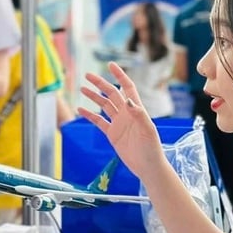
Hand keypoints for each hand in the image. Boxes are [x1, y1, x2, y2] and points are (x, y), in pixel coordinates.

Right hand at [78, 62, 168, 178]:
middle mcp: (127, 114)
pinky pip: (99, 122)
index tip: (110, 65)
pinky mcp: (112, 134)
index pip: (127, 87)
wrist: (148, 167)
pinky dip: (89, 115)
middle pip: (111, 94)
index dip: (119, 75)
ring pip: (104, 105)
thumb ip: (139, 114)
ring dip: (94, 97)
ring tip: (82, 89)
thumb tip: (128, 101)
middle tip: (87, 75)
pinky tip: (80, 109)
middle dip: (100, 84)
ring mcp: (119, 123)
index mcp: (136, 109)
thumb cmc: (152, 149)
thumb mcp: (148, 131)